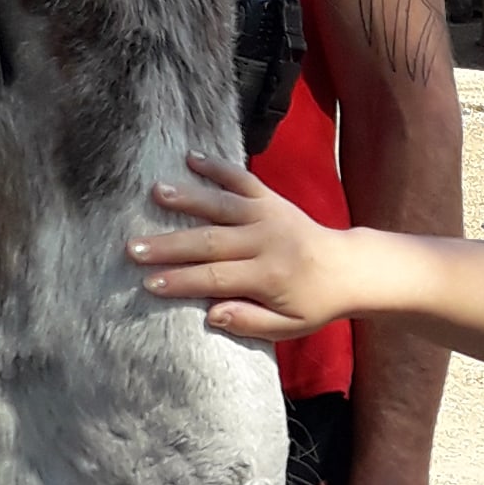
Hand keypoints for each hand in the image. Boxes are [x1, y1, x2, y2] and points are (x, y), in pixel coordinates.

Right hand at [128, 157, 355, 340]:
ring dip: (188, 199)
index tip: (149, 282)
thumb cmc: (315, 302)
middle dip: (170, 245)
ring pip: (222, 205)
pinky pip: (242, 179)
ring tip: (155, 193)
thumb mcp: (290, 327)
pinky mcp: (271, 198)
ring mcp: (268, 215)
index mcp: (268, 276)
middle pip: (210, 242)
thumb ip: (251, 322)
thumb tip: (211, 315)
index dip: (181, 281)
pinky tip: (190, 158)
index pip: (216, 278)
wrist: (349, 268)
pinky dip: (218, 167)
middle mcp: (266, 241)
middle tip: (133, 247)